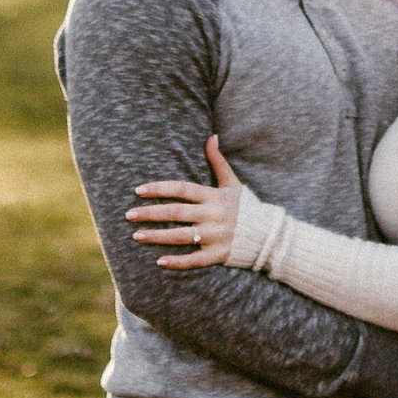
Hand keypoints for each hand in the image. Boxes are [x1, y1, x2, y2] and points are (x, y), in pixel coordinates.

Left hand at [128, 138, 242, 269]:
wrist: (268, 235)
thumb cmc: (246, 207)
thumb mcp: (233, 183)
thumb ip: (218, 161)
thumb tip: (211, 136)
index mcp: (214, 196)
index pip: (182, 189)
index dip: (160, 188)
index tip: (139, 190)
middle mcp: (213, 215)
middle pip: (176, 212)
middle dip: (151, 213)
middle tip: (129, 215)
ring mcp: (216, 236)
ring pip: (181, 236)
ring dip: (157, 236)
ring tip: (136, 235)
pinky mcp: (218, 255)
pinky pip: (195, 260)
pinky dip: (178, 262)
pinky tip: (159, 261)